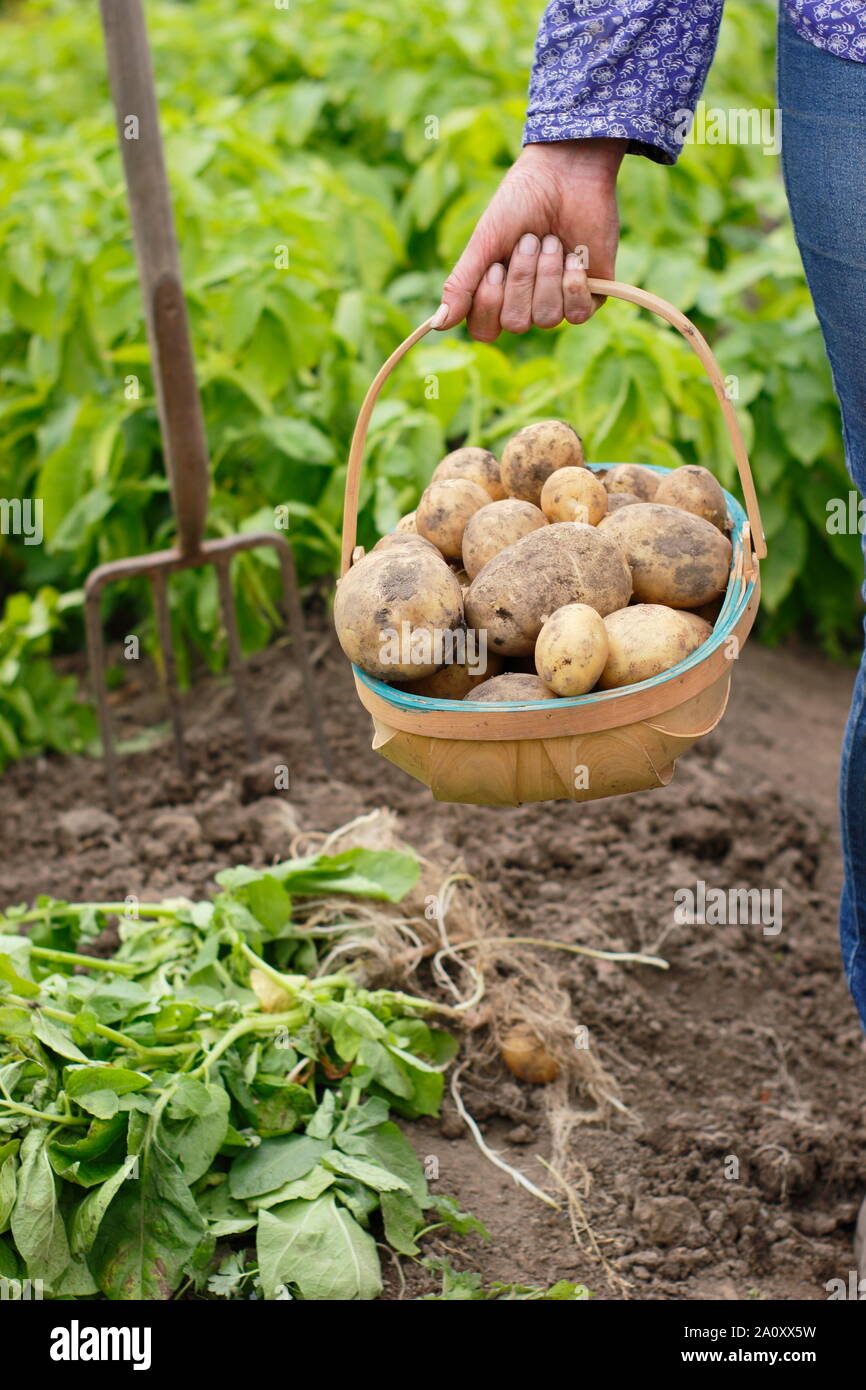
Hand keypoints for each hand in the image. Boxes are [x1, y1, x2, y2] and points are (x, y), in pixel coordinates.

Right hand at [435, 139, 624, 340]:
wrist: (566, 174)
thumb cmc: (520, 203)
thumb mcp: (485, 241)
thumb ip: (461, 283)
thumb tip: (438, 324)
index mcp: (495, 294)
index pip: (485, 330)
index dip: (490, 302)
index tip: (495, 266)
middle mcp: (525, 304)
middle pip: (517, 323)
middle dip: (522, 278)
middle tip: (530, 240)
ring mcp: (557, 301)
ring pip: (547, 318)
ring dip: (547, 275)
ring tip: (552, 240)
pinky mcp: (589, 295)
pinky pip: (578, 315)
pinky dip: (574, 285)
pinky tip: (574, 257)